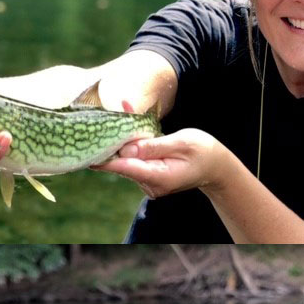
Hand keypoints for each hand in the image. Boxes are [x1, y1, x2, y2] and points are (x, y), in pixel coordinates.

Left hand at [94, 128, 224, 197]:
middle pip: (124, 165)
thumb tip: (127, 147)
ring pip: (128, 162)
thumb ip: (153, 146)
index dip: (105, 160)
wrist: (216, 167)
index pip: (126, 168)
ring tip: (118, 118)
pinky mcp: (149, 178)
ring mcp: (149, 184)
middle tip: (100, 124)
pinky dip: (132, 148)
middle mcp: (150, 185)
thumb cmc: (203, 151)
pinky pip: (135, 162)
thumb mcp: (181, 142)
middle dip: (114, 144)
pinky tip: (129, 131)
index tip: (87, 154)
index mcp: (159, 177)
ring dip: (124, 144)